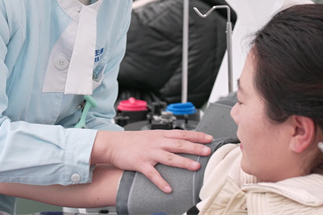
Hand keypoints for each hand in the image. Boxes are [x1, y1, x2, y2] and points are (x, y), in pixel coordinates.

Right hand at [91, 129, 212, 192]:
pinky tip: (168, 188)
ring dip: (183, 162)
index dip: (196, 136)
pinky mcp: (141, 163)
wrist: (113, 144)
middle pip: (179, 145)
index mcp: (161, 135)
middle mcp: (157, 142)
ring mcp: (149, 153)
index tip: (209, 138)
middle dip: (195, 147)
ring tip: (195, 167)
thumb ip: (165, 138)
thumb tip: (180, 141)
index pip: (182, 134)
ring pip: (169, 158)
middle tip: (207, 151)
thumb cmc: (132, 141)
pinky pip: (153, 174)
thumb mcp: (151, 135)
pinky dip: (161, 182)